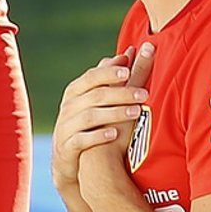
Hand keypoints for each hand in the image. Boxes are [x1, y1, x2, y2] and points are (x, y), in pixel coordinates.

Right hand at [51, 44, 154, 192]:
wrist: (69, 159)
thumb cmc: (87, 123)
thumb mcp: (94, 99)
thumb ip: (108, 77)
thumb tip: (128, 52)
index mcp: (76, 91)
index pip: (92, 77)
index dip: (110, 73)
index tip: (129, 70)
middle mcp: (69, 106)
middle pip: (95, 95)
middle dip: (120, 93)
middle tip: (144, 94)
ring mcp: (66, 126)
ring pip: (90, 116)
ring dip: (114, 113)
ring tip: (136, 112)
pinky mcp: (67, 146)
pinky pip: (81, 140)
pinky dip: (98, 136)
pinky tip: (114, 134)